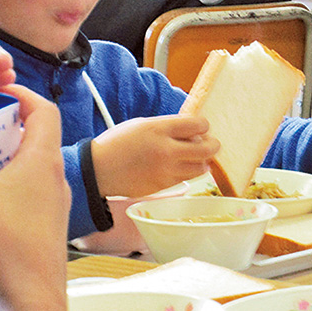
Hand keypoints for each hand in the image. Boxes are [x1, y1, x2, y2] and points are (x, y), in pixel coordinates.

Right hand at [0, 85, 70, 310]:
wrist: (30, 300)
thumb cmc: (10, 245)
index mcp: (44, 160)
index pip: (43, 110)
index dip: (21, 94)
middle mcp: (51, 178)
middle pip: (28, 137)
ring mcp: (46, 204)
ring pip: (20, 168)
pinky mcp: (35, 227)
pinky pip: (16, 194)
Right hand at [91, 115, 219, 196]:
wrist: (99, 170)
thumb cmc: (119, 143)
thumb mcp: (143, 124)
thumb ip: (168, 126)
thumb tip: (193, 131)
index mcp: (159, 129)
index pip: (198, 124)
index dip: (204, 125)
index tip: (201, 127)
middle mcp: (166, 150)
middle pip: (206, 149)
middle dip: (213, 144)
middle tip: (211, 143)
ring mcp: (165, 170)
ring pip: (201, 167)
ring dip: (203, 161)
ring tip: (195, 157)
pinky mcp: (163, 186)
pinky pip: (186, 179)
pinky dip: (188, 172)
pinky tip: (181, 166)